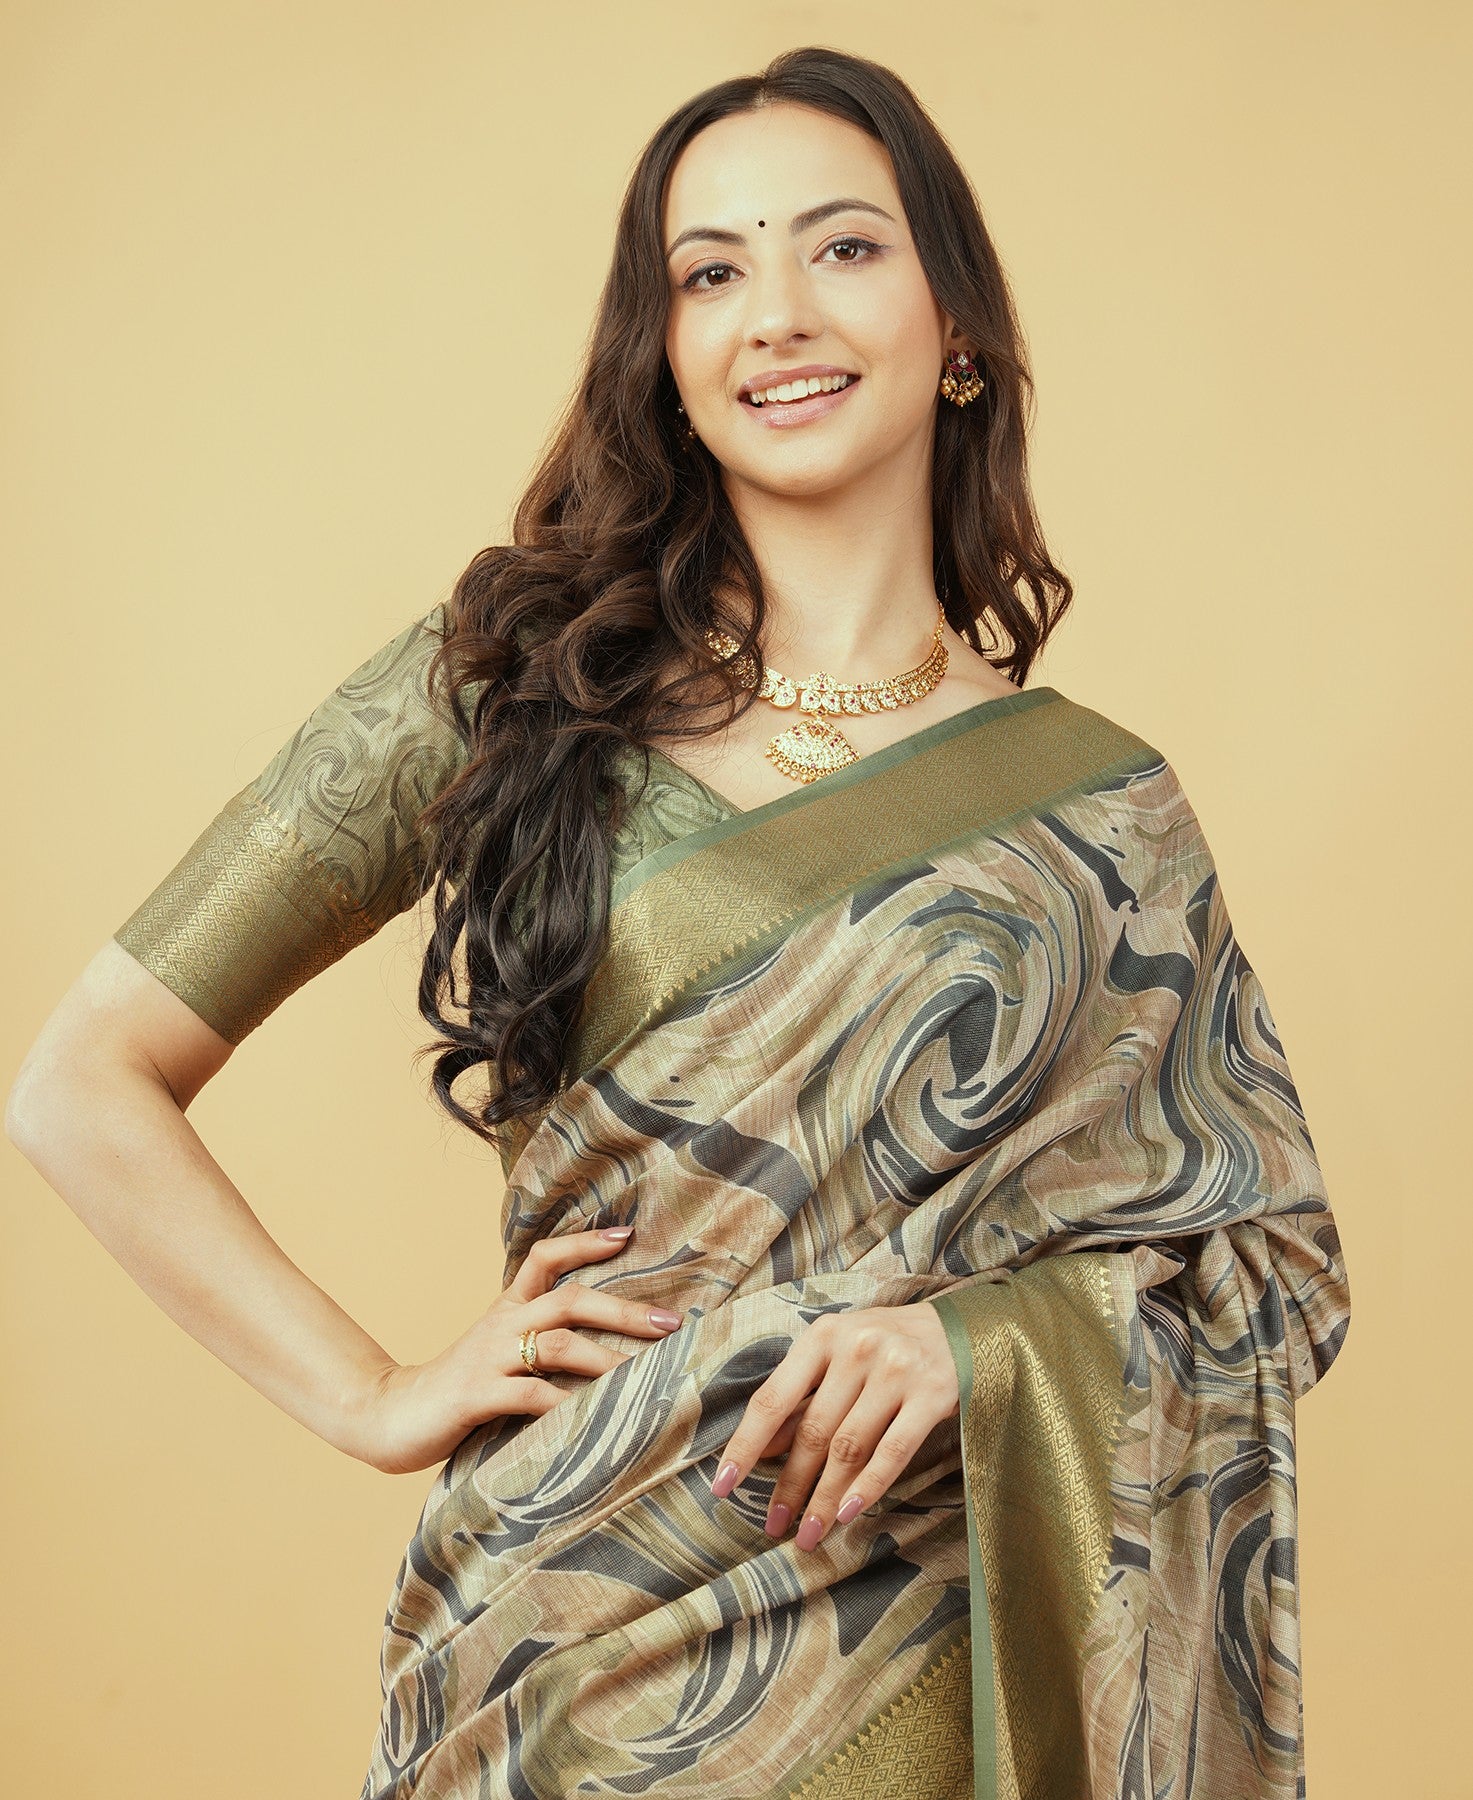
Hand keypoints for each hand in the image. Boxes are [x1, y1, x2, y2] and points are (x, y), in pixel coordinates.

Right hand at [348, 1224, 683, 1473]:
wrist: (393, 1415)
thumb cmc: (461, 1388)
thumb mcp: (500, 1352)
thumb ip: (540, 1341)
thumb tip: (607, 1345)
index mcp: (508, 1306)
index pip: (546, 1257)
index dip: (586, 1242)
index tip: (628, 1234)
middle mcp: (502, 1323)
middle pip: (569, 1299)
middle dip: (624, 1310)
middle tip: (671, 1323)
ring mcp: (489, 1358)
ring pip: (559, 1344)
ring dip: (608, 1359)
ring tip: (648, 1375)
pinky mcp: (477, 1396)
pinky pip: (531, 1395)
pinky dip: (566, 1405)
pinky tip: (595, 1417)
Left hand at [709, 1301, 957, 1551]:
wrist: (962, 1329)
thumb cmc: (887, 1345)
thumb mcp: (838, 1355)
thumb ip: (804, 1395)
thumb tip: (764, 1448)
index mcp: (822, 1336)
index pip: (773, 1400)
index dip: (745, 1447)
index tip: (723, 1487)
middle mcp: (856, 1348)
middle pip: (813, 1432)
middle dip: (790, 1486)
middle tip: (774, 1526)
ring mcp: (896, 1370)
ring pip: (849, 1448)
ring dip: (825, 1498)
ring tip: (809, 1534)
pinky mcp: (931, 1394)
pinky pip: (892, 1451)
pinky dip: (868, 1487)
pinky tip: (849, 1514)